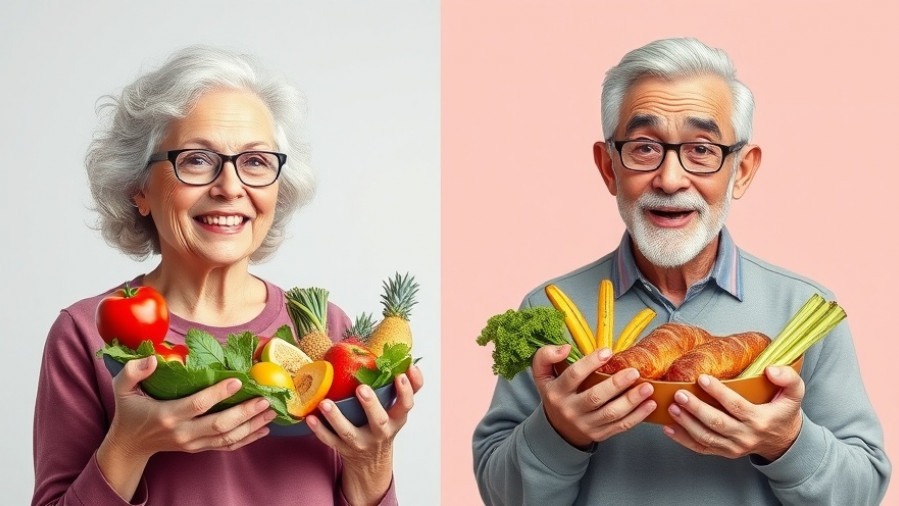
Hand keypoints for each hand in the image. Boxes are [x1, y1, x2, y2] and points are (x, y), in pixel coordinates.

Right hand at [97, 355, 275, 499]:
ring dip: (252, 425)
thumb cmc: (129, 411)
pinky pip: (226, 447)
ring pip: (227, 437)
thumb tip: (153, 359)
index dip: (219, 393)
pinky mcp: (199, 448)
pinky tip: (263, 429)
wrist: (129, 445)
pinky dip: (247, 439)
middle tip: (265, 398)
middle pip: (220, 424)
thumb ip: (133, 371)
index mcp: (167, 415)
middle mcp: (183, 432)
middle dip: (246, 412)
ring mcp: (192, 443)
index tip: (239, 380)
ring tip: (271, 411)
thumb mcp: (122, 389)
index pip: (198, 404)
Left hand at [306, 363, 422, 504]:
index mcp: (396, 419)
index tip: (400, 374)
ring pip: (349, 432)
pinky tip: (310, 417)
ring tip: (325, 403)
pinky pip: (330, 440)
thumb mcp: (398, 410)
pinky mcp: (344, 449)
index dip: (406, 390)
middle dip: (370, 404)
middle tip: (361, 388)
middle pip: (379, 420)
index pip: (406, 404)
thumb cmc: (384, 425)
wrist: (371, 462)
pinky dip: (319, 430)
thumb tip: (408, 359)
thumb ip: (405, 387)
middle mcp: (381, 432)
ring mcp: (361, 442)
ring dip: (336, 418)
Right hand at [532, 345, 656, 448]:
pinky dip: (637, 416)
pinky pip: (620, 426)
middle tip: (634, 372)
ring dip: (631, 401)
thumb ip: (546, 356)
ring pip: (611, 414)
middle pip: (595, 398)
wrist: (558, 428)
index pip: (573, 376)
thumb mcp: (542, 374)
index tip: (607, 351)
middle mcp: (570, 410)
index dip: (590, 363)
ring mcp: (585, 425)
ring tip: (647, 387)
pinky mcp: (599, 434)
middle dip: (616, 385)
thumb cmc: (555, 393)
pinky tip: (649, 404)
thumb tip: (565, 348)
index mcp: (556, 392)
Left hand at [663, 365, 803, 460]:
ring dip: (686, 423)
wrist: (784, 440)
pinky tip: (669, 428)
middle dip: (696, 408)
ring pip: (706, 437)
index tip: (702, 378)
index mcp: (761, 420)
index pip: (736, 406)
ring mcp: (734, 447)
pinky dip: (683, 439)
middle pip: (717, 423)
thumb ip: (788, 378)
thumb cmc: (784, 412)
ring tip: (672, 407)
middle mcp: (746, 436)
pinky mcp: (724, 452)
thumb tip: (771, 370)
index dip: (718, 392)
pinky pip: (701, 448)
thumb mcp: (795, 393)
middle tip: (679, 393)